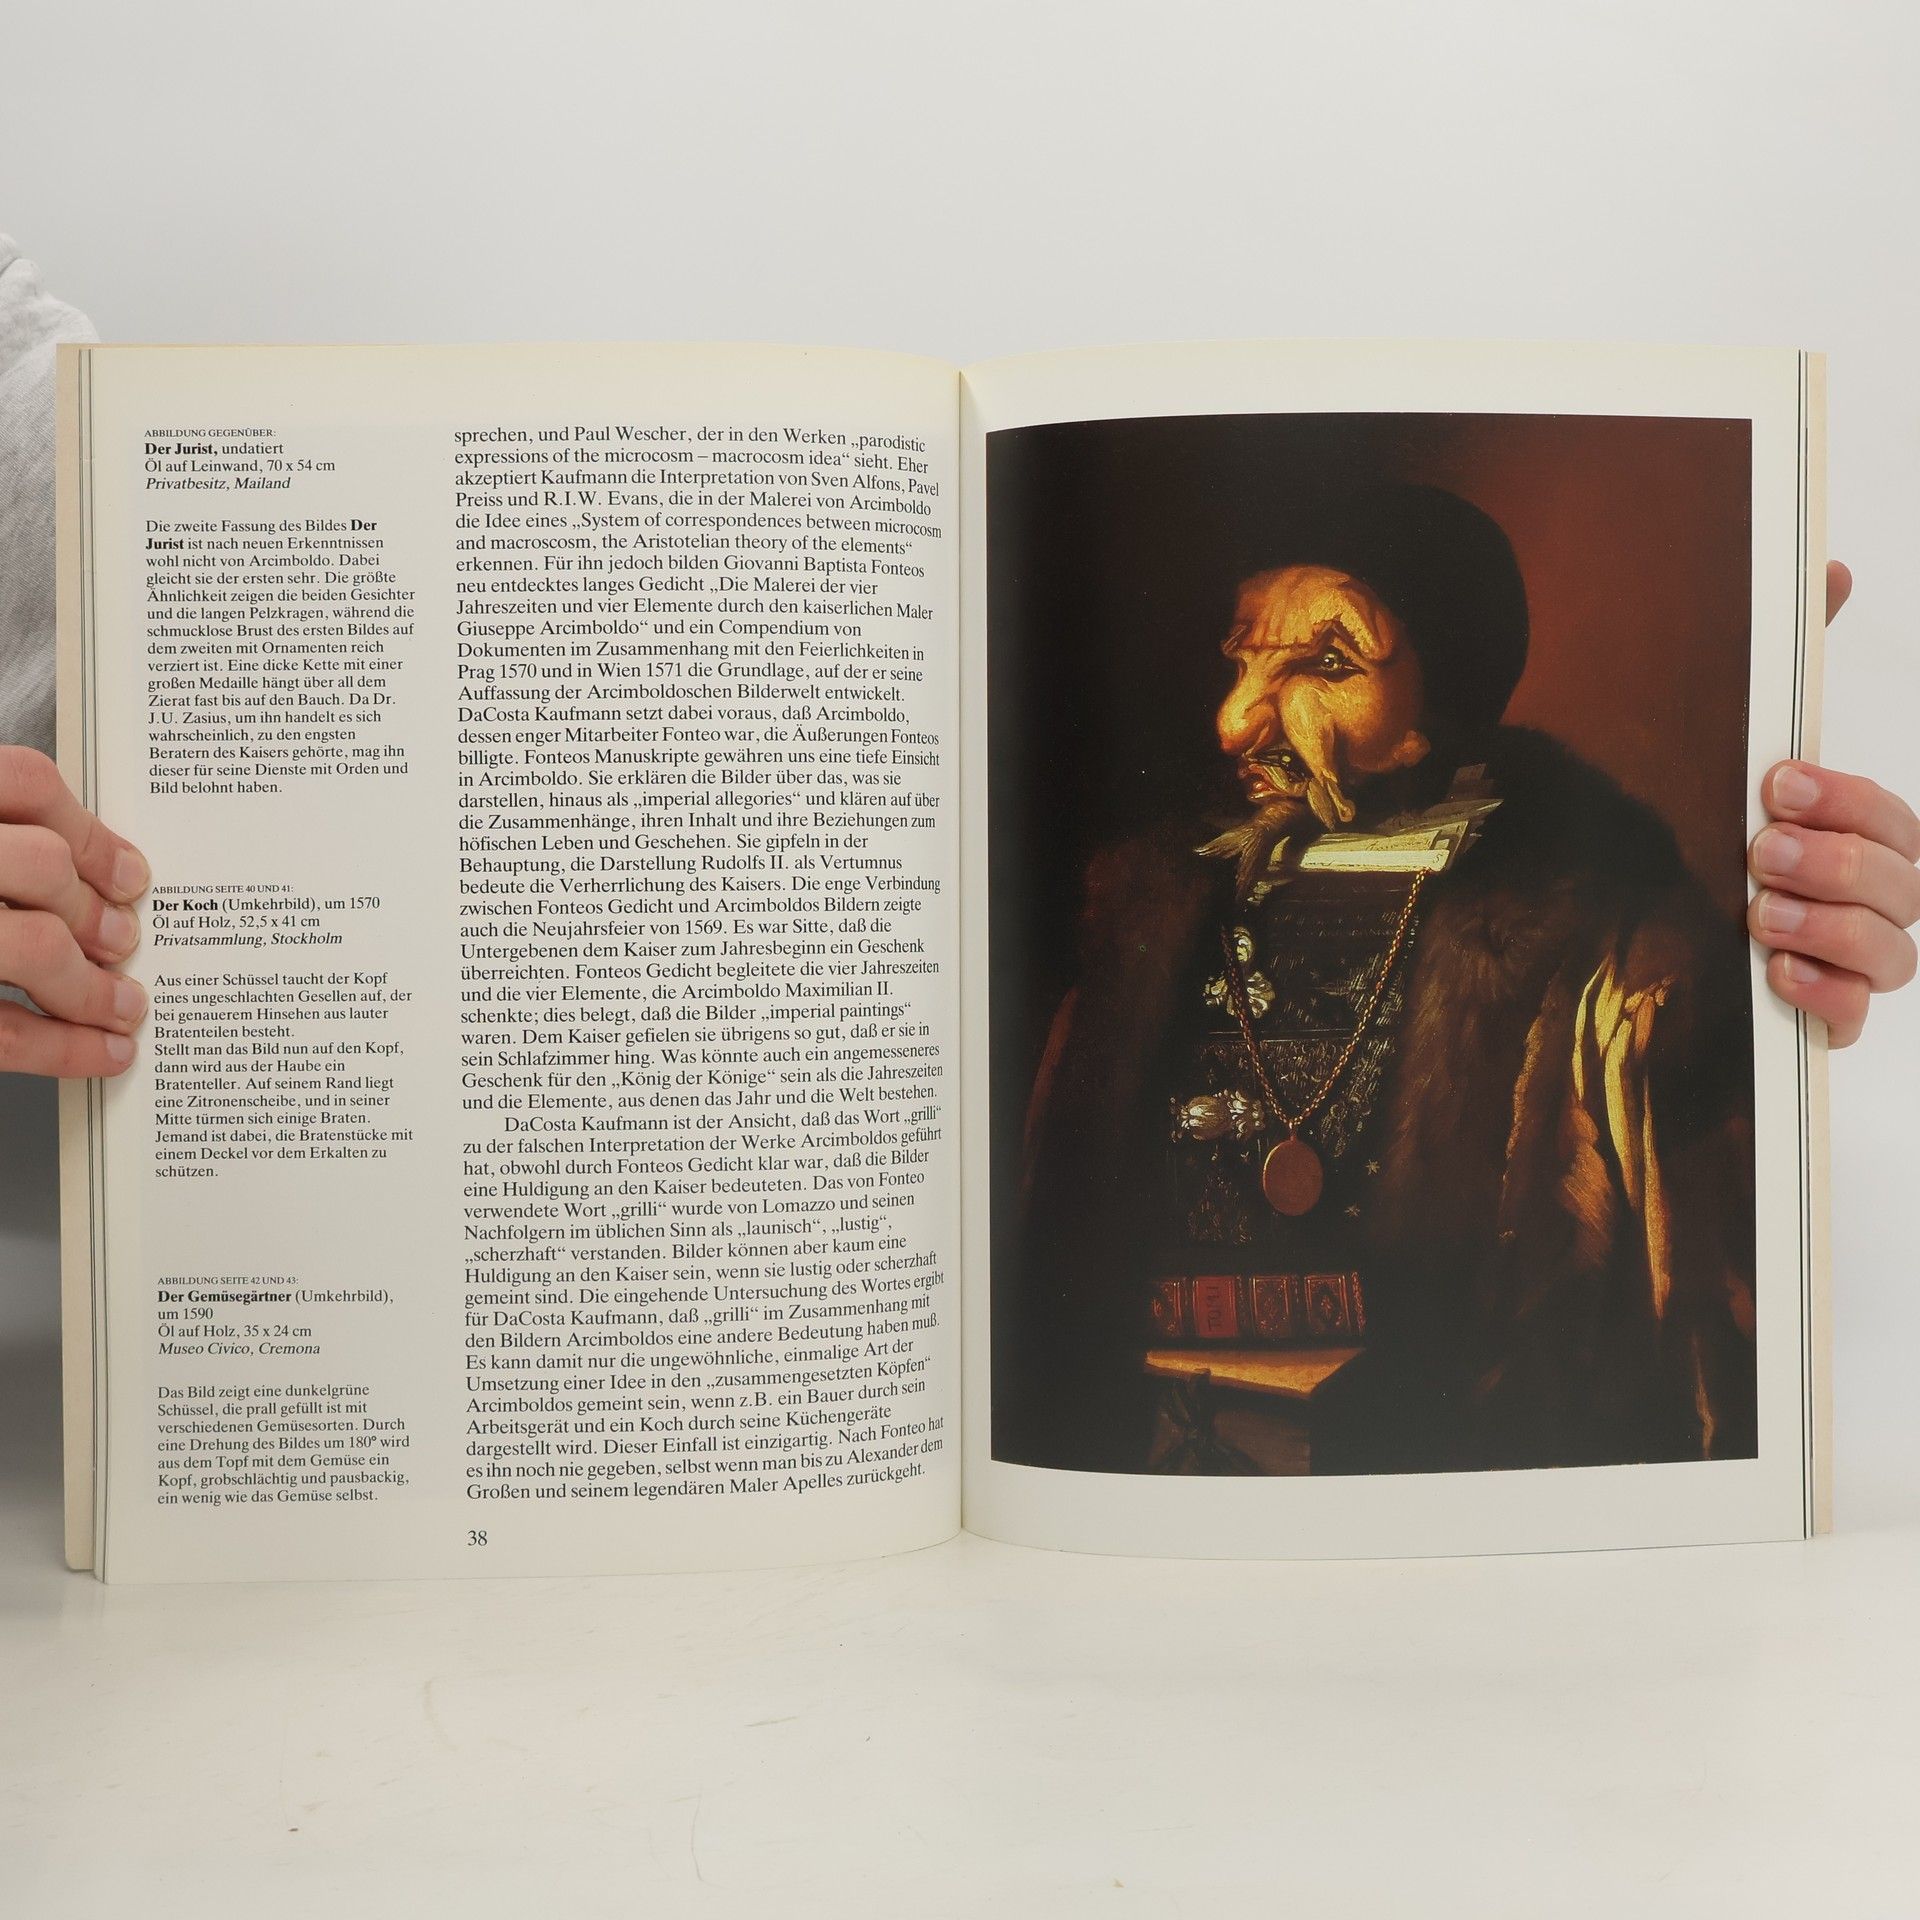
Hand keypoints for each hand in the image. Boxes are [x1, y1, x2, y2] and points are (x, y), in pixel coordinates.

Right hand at [0, 747, 149, 1076]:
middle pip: (42, 865)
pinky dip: (63, 1049)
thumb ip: (6, 840)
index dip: (88, 831)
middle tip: (128, 941)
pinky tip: (103, 1053)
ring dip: (93, 985)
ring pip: (33, 946)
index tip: (134, 875)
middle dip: (97, 911)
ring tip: (126, 1004)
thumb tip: (99, 879)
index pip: (22, 782)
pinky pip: (0, 1031)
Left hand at [1750, 562, 1919, 1046]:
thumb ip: (1782, 664)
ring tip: (1757, 910)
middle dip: (1837, 862)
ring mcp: (1848, 963)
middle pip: (1905, 885)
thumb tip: (1830, 566)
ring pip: (1893, 953)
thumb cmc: (1702, 831)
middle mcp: (1867, 900)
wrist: (1621, 930)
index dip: (1849, 801)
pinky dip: (1825, 998)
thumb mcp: (1729, 749)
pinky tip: (1777, 975)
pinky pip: (1854, 1020)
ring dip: (1829, 926)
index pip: (1894, 820)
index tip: (1779, 783)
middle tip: (1759, 847)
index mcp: (1857, 838)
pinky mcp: (1819, 1019)